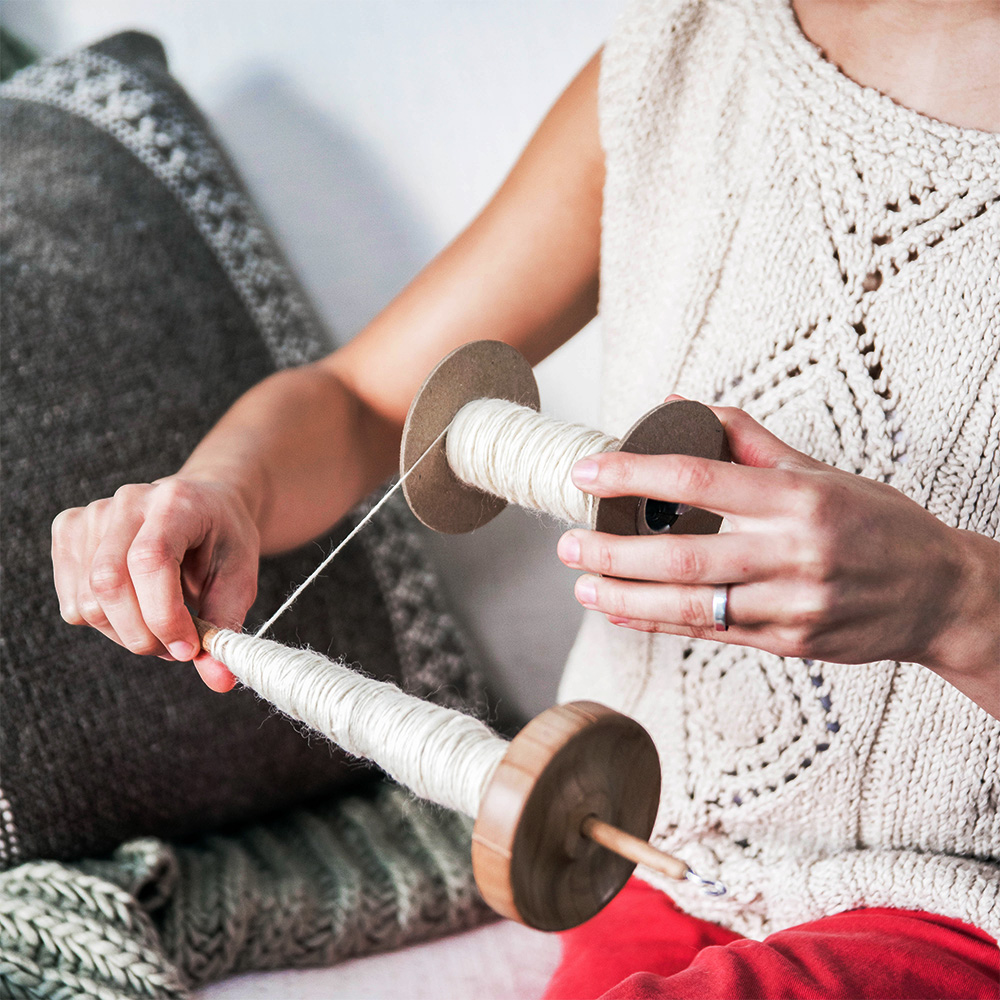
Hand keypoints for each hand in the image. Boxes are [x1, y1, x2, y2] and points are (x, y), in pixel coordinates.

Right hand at [51, 476, 261, 691]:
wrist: (205, 507)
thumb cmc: (223, 541)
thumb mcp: (240, 579)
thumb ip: (226, 626)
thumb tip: (220, 680)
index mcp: (176, 503)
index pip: (150, 560)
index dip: (164, 615)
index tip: (188, 648)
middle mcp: (128, 501)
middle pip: (108, 584)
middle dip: (143, 634)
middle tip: (176, 647)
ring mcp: (92, 514)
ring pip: (87, 601)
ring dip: (125, 634)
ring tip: (160, 627)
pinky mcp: (69, 531)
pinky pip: (72, 602)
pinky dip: (104, 624)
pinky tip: (134, 609)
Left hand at [557, 404, 999, 684]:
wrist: (940, 595)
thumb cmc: (876, 522)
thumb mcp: (821, 471)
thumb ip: (747, 439)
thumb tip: (676, 405)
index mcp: (799, 499)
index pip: (699, 479)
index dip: (634, 475)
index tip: (587, 472)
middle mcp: (794, 554)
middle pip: (685, 555)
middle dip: (615, 553)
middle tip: (567, 545)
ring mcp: (792, 606)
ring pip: (692, 605)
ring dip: (628, 598)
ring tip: (583, 586)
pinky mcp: (789, 644)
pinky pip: (712, 633)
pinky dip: (662, 623)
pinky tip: (625, 613)